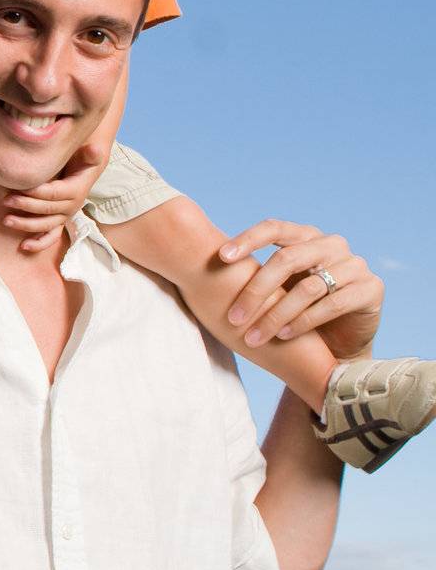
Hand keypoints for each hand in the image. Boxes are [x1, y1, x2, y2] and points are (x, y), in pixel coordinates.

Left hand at [0, 141, 107, 252]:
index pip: (55, 193)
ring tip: (6, 220)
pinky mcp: (58, 223)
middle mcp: (71, 207)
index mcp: (76, 191)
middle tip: (6, 200)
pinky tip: (24, 246)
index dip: (38, 192)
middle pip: (47, 209)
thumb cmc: (80, 161)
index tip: (21, 188)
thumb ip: (90, 153)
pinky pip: (50, 237)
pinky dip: (38, 243)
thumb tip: (94, 148)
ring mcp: (64, 217)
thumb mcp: (87, 156)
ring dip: (26, 224)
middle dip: (26, 205)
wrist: (83, 173)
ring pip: (45, 225)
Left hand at [219, 219, 383, 359]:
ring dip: (276, 314)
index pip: (274, 228)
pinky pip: (332, 304)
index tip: (221, 258)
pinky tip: (282, 336)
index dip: (247, 239)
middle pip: (287, 259)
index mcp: (305, 235)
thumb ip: (251, 270)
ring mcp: (354, 265)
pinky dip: (303, 322)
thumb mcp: (275, 287)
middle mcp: (331, 244)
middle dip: (256, 290)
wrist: (338, 342)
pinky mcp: (371, 289)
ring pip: (308, 286)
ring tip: (254, 335)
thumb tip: (198, 260)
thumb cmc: (296, 309)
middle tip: (232, 317)